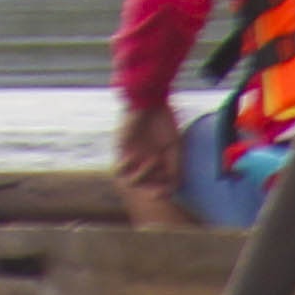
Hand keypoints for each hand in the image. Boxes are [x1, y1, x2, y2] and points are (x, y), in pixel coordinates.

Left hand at [113, 99, 185, 228]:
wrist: (150, 102)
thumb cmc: (163, 122)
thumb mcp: (174, 147)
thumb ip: (175, 167)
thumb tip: (174, 188)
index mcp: (157, 164)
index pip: (158, 186)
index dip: (163, 192)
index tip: (168, 192)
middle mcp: (142, 164)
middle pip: (145, 188)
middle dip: (154, 189)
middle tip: (161, 185)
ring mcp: (130, 158)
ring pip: (130, 183)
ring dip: (144, 176)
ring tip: (154, 159)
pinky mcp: (120, 150)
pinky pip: (119, 170)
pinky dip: (128, 167)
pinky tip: (137, 155)